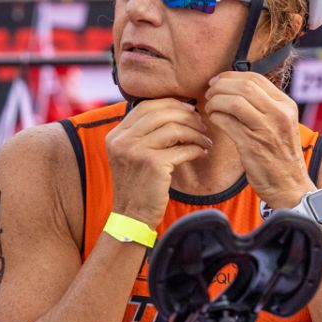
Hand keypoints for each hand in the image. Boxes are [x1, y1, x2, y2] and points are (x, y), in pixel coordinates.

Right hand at [105, 99, 211, 229]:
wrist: (131, 217)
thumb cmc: (137, 187)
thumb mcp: (131, 156)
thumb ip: (143, 134)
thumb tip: (175, 110)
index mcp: (116, 135)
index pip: (146, 106)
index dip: (171, 104)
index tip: (188, 110)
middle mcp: (123, 140)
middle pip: (161, 113)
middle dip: (187, 116)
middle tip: (201, 124)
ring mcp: (136, 151)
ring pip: (174, 128)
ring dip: (195, 133)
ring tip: (205, 140)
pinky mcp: (153, 164)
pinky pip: (182, 149)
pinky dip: (196, 149)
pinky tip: (201, 152)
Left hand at [203, 72, 309, 207]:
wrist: (290, 186)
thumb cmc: (280, 156)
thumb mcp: (280, 124)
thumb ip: (264, 106)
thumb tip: (236, 89)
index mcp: (286, 105)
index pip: (255, 78)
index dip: (231, 76)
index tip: (218, 82)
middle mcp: (279, 114)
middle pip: (244, 86)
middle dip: (221, 86)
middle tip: (209, 93)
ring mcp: (266, 129)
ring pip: (234, 101)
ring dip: (216, 101)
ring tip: (209, 107)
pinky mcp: (252, 145)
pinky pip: (227, 122)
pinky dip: (216, 117)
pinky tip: (213, 120)